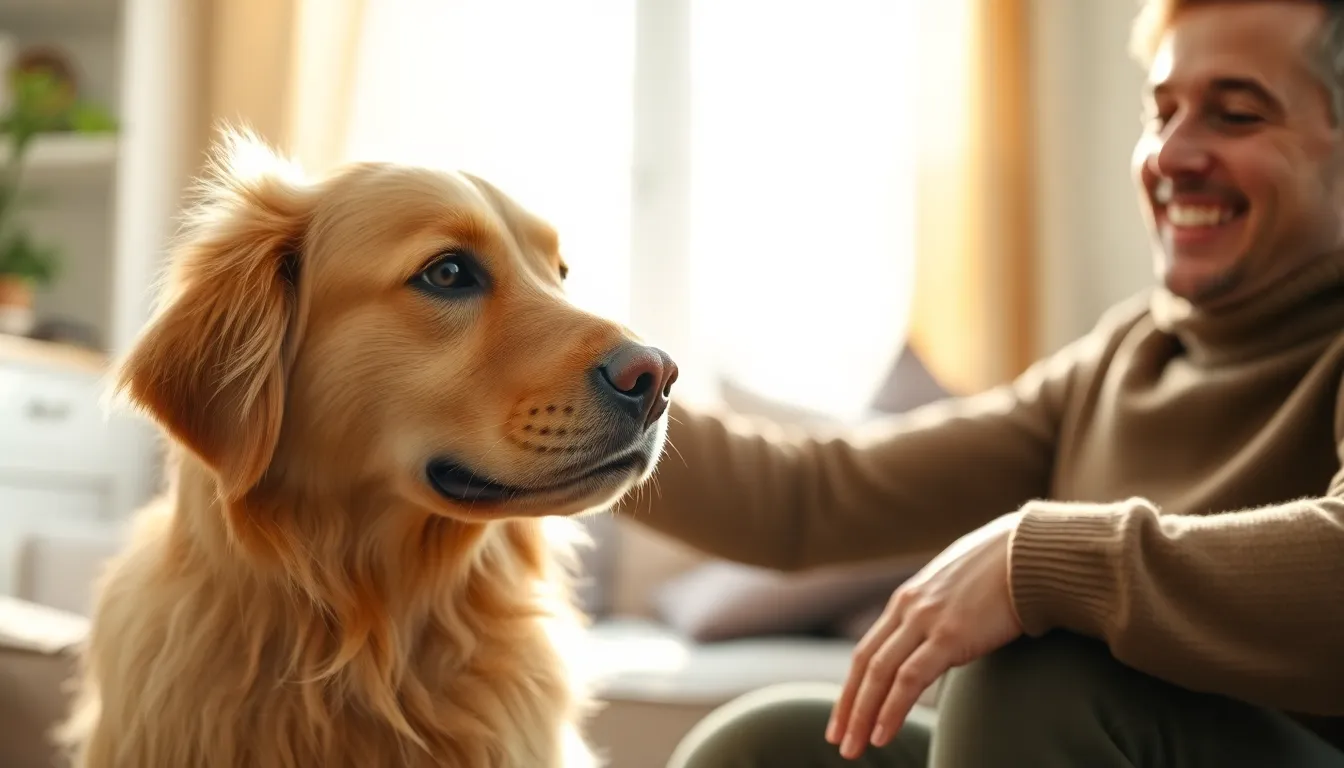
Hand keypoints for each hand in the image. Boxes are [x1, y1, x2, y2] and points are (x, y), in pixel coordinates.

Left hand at [826, 511, 1025, 759]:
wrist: (1031, 553)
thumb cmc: (1003, 572)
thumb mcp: (958, 590)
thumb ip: (941, 613)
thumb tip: (941, 638)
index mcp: (907, 599)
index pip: (868, 649)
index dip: (853, 685)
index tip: (843, 716)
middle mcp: (908, 608)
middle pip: (866, 664)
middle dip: (848, 706)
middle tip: (836, 740)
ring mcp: (926, 620)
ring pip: (880, 674)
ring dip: (862, 715)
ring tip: (852, 748)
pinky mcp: (949, 635)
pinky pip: (909, 679)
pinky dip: (891, 709)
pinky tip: (881, 734)